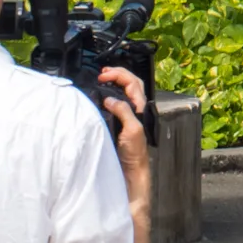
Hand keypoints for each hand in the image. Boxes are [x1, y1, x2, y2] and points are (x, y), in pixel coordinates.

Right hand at [99, 66, 154, 190]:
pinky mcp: (120, 123)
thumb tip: (110, 98)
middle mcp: (135, 109)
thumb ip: (124, 112)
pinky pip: (117, 103)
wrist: (131, 170)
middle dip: (118, 73)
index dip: (119, 75)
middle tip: (103, 72)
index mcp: (140, 107)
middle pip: (131, 82)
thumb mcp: (132, 130)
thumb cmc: (134, 152)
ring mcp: (128, 115)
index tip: (103, 76)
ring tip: (103, 78)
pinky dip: (110, 94)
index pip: (132, 82)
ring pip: (125, 91)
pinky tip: (102, 96)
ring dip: (115, 82)